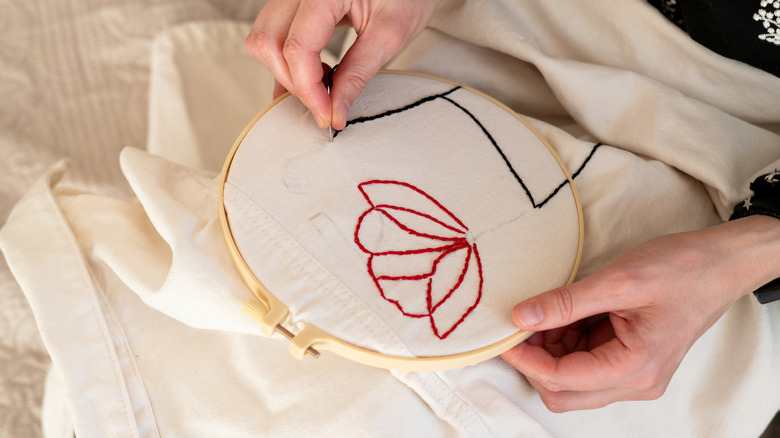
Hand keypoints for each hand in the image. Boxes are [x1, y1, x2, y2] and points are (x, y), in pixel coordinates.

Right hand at [245, 0, 439, 129]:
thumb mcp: (390, 35)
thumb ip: (358, 74)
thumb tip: (335, 111)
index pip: (297, 48)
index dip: (308, 90)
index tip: (326, 115)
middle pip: (269, 43)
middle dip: (293, 83)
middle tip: (325, 103)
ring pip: (263, 38)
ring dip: (285, 71)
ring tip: (322, 82)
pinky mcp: (293, 2)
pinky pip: (273, 31)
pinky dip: (286, 59)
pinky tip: (314, 70)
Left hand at [501, 215, 779, 411]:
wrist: (721, 263)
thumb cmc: (683, 269)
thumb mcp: (619, 280)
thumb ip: (567, 302)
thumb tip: (522, 316)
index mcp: (636, 367)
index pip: (562, 380)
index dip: (526, 358)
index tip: (503, 334)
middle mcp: (636, 381)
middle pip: (564, 392)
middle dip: (535, 360)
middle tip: (520, 324)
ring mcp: (634, 374)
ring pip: (572, 381)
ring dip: (550, 351)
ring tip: (545, 313)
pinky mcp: (630, 361)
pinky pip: (586, 364)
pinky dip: (566, 343)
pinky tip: (563, 315)